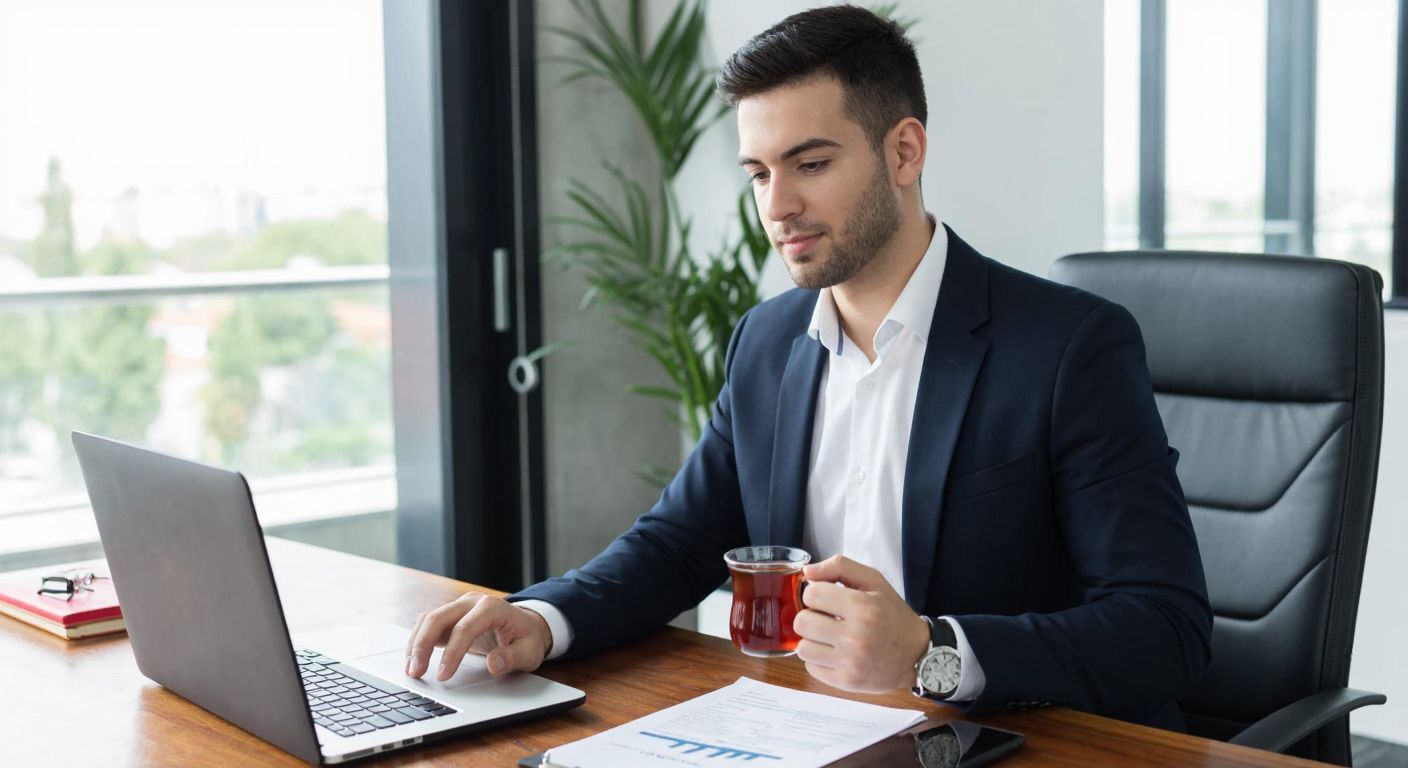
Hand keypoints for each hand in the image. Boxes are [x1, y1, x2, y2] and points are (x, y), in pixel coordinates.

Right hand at [405, 593, 552, 680]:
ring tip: (410, 670)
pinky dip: (419, 641)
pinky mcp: (452, 617)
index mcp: (492, 607)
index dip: (452, 653)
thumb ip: (512, 658)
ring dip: (416, 644)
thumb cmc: (528, 638)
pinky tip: (413, 660)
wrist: (527, 626)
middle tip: (414, 673)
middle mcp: (472, 602)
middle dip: (423, 645)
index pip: (465, 628)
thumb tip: (494, 664)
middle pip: (439, 618)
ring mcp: (460, 607)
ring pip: (429, 620)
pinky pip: (429, 625)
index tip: (443, 676)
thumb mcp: (529, 651)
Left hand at [794, 555, 929, 692]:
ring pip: (803, 648)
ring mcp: (850, 662)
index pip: (812, 595)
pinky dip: (818, 660)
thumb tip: (807, 572)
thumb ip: (840, 567)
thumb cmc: (893, 614)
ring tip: (829, 637)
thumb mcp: (874, 581)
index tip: (826, 599)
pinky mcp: (846, 682)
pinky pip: (811, 668)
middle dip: (810, 617)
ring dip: (812, 640)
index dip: (814, 594)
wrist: (917, 654)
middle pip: (802, 623)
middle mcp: (855, 636)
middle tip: (825, 619)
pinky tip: (834, 653)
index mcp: (862, 607)